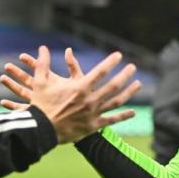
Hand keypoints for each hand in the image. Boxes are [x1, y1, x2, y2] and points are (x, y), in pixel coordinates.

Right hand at [0, 46, 140, 142]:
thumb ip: (43, 64)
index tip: (119, 55)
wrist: (40, 130)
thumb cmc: (40, 104)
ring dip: (129, 92)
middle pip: (113, 85)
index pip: (100, 71)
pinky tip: (133, 112)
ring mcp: (93, 113)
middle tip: (133, 67)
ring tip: (138, 84)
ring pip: (116, 101)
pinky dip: (123, 116)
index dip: (111, 62)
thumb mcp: (40, 82)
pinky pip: (112, 120)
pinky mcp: (93, 126)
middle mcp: (90, 100)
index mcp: (79, 88)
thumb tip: (42, 47)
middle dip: (125, 75)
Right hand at [0, 47, 84, 110]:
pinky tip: (2, 102)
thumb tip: (68, 49)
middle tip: (7, 65)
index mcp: (55, 82)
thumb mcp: (77, 79)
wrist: (81, 118)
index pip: (41, 70)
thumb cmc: (81, 99)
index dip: (32, 62)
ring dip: (12, 86)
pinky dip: (13, 106)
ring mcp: (41, 103)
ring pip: (23, 93)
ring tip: (2, 78)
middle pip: (29, 80)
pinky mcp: (38, 114)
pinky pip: (23, 109)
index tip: (21, 56)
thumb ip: (72, 65)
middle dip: (18, 73)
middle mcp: (47, 92)